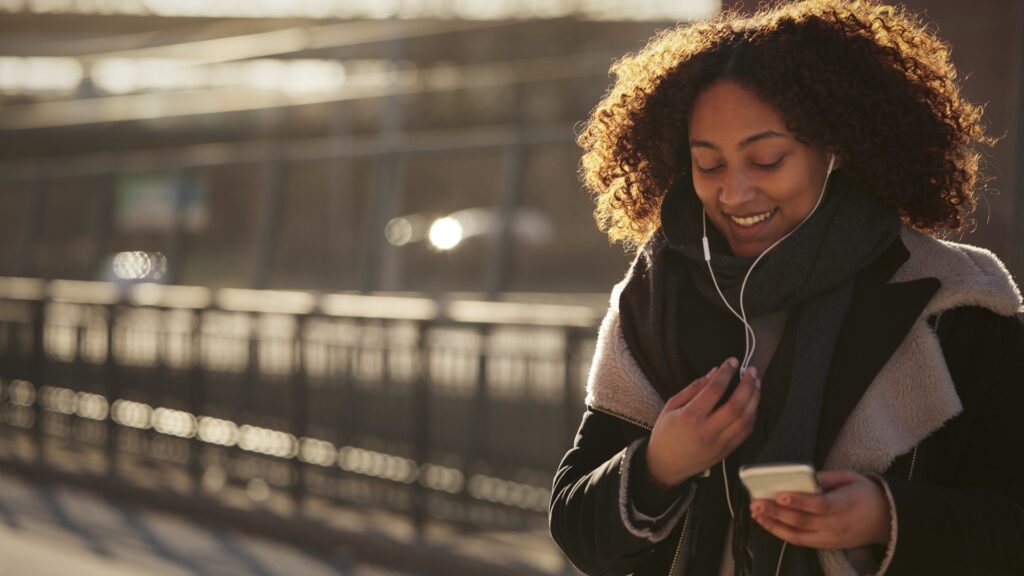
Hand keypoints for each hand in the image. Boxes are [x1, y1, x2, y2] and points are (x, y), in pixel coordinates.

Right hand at [646, 357, 760, 486]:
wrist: (665, 465)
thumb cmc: (666, 434)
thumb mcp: (671, 406)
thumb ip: (693, 388)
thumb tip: (714, 373)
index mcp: (690, 417)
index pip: (714, 390)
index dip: (726, 373)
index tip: (732, 362)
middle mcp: (707, 431)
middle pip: (736, 405)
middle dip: (747, 384)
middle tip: (751, 371)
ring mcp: (719, 443)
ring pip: (745, 419)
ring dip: (754, 398)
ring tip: (756, 383)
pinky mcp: (726, 451)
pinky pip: (746, 432)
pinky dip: (752, 415)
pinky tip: (752, 403)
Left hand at [750, 470, 891, 548]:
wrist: (887, 520)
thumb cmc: (867, 494)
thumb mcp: (851, 477)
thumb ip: (827, 477)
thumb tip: (804, 476)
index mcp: (845, 504)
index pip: (819, 505)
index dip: (799, 501)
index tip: (780, 495)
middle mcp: (837, 525)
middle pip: (803, 521)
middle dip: (777, 512)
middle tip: (756, 503)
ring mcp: (832, 538)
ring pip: (798, 536)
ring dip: (774, 525)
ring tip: (756, 514)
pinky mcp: (827, 545)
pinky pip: (801, 542)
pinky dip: (783, 533)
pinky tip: (769, 523)